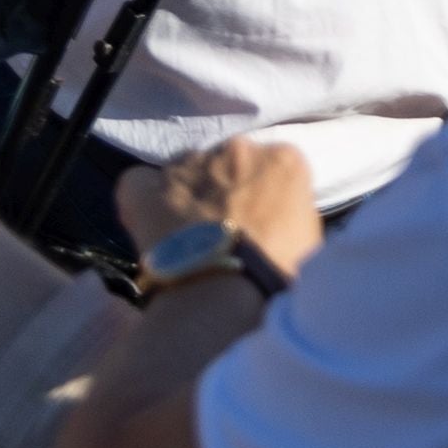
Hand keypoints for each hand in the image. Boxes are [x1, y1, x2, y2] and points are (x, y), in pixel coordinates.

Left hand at [114, 132, 327, 277]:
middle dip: (226, 190)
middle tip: (223, 233)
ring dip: (187, 195)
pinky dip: (143, 201)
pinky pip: (139, 184)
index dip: (264, 197)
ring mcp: (190, 164)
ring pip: (186, 171)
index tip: (260, 224)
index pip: (274, 168)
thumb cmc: (277, 277)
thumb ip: (291, 216)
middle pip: (230, 163)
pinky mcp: (149, 187)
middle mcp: (238, 149)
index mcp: (284, 161)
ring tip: (185, 238)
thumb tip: (276, 221)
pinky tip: (152, 227)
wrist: (225, 298)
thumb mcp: (308, 242)